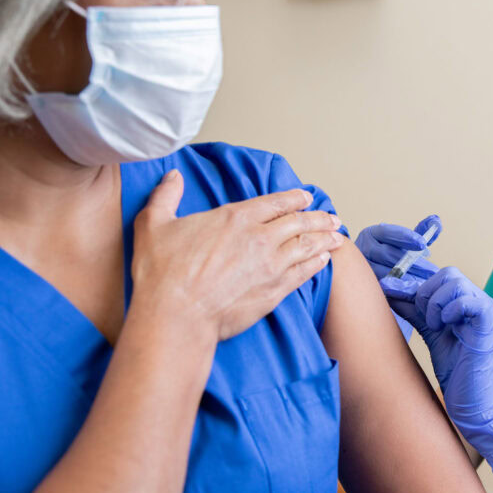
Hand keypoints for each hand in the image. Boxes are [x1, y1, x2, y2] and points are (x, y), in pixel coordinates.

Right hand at [129, 170, 344, 343]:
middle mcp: (259, 238)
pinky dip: (317, 264)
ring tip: (338, 236)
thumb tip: (172, 176)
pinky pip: (303, 273)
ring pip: (306, 246)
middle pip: (298, 223)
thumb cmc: (162, 274)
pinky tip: (324, 261)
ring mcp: (271, 266)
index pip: (274, 202)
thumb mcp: (154, 224)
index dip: (294, 198)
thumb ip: (166, 196)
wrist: (176, 316)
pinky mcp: (274, 291)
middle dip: (318, 218)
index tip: (307, 197)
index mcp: (235, 218)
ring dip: (325, 239)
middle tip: (332, 217)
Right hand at [355, 215, 440, 337]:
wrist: (369, 273)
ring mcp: (361, 268)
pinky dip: (399, 290)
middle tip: (433, 271)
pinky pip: (382, 288)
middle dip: (413, 263)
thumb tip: (436, 221)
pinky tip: (414, 294)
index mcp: (372, 234)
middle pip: (388, 255)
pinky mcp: (364, 285)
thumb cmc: (392, 254)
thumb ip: (421, 231)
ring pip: (384, 273)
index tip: (423, 244)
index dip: (406, 237)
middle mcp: (363, 249)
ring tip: (426, 283)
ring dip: (408, 279)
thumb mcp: (405, 241)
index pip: (388, 232)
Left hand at [411, 267, 492, 474]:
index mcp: (466, 301)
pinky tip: (444, 328)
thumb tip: (389, 289)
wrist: (473, 400)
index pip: (440, 275)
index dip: (415, 285)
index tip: (391, 293)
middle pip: (448, 273)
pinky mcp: (489, 322)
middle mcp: (478, 300)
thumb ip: (414, 310)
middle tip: (425, 320)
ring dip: (436, 304)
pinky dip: (449, 310)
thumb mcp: (430, 332)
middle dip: (426, 294)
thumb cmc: (455, 368)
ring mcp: (486, 309)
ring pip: (455, 282)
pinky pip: (468, 301)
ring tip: (435, 327)